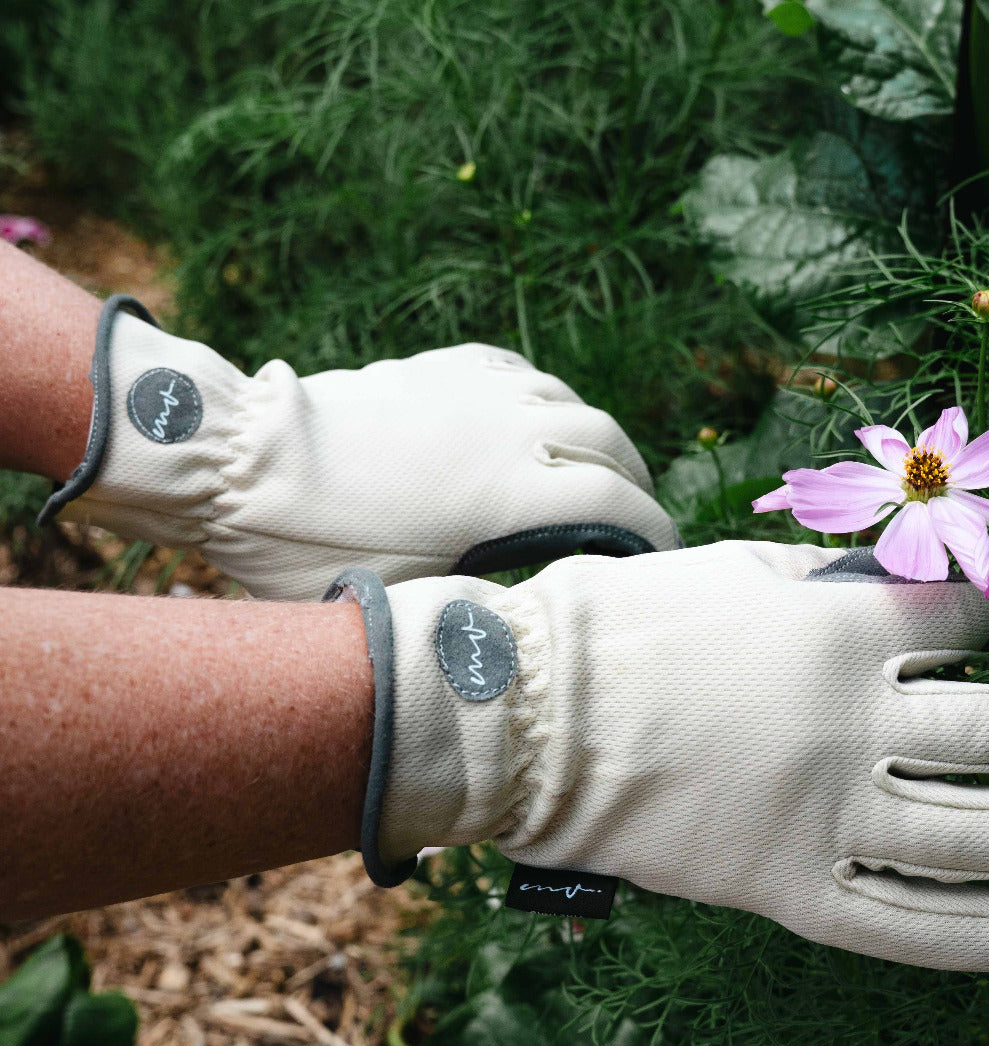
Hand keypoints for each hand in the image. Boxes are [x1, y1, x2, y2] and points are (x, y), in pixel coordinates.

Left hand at [42, 295, 675, 599]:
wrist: (239, 463)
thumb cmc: (315, 549)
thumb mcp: (402, 603)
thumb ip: (476, 614)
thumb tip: (520, 650)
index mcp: (507, 490)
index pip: (616, 500)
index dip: (656, 528)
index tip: (668, 555)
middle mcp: (508, 428)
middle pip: (609, 442)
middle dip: (636, 482)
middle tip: (636, 519)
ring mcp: (475, 391)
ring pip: (569, 403)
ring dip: (596, 439)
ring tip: (596, 472)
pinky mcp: (440, 370)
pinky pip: (519, 374)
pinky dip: (546, 401)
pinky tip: (540, 421)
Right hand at [335, 542, 988, 971]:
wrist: (536, 714)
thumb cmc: (625, 626)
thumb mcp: (732, 570)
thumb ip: (823, 578)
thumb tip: (883, 581)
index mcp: (843, 631)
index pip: (960, 623)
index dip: (983, 622)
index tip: (981, 632)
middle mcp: (856, 722)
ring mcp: (827, 812)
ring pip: (974, 833)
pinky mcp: (788, 885)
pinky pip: (896, 924)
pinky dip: (968, 936)